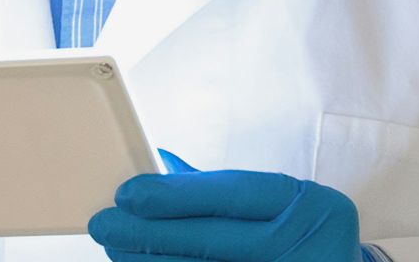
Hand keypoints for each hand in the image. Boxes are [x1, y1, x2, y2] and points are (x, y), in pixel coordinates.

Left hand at [89, 152, 366, 260]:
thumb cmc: (308, 238)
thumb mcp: (288, 204)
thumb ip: (228, 190)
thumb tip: (162, 166)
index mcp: (312, 207)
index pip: (232, 196)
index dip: (176, 195)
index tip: (129, 194)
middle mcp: (305, 247)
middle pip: (213, 240)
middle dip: (151, 233)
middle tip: (106, 225)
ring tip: (119, 251)